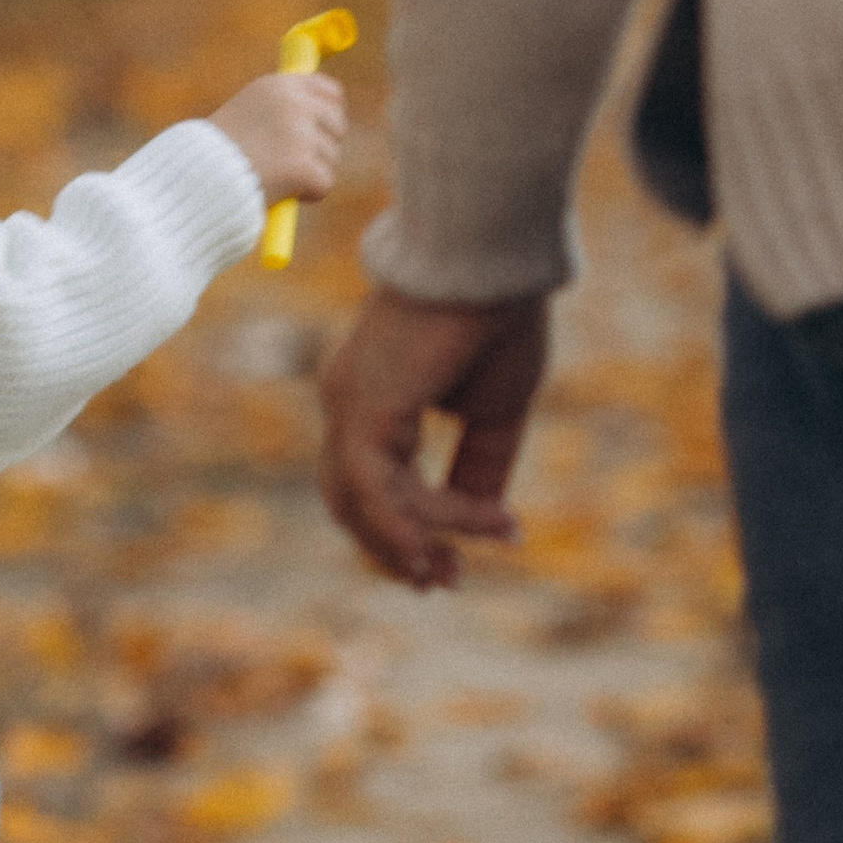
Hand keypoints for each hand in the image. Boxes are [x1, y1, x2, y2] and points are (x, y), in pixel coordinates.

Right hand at [211, 71, 347, 204]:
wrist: (196, 180)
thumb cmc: (214, 153)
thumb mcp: (246, 113)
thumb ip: (281, 107)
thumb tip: (323, 102)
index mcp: (277, 85)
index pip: (330, 91)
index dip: (328, 114)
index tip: (319, 132)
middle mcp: (292, 103)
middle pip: (337, 125)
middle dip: (323, 146)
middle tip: (295, 162)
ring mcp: (299, 134)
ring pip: (331, 158)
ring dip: (310, 173)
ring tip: (274, 177)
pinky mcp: (303, 166)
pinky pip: (325, 184)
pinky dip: (308, 195)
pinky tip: (280, 193)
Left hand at [317, 288, 551, 589]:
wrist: (493, 261)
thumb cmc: (496, 318)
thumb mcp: (494, 410)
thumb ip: (481, 464)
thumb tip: (488, 518)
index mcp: (369, 400)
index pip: (369, 484)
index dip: (405, 530)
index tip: (454, 565)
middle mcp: (346, 404)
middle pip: (351, 504)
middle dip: (396, 551)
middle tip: (446, 582)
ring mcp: (347, 406)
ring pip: (362, 505)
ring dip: (412, 543)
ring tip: (456, 567)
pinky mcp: (364, 409)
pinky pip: (379, 489)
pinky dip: (414, 524)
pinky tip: (448, 545)